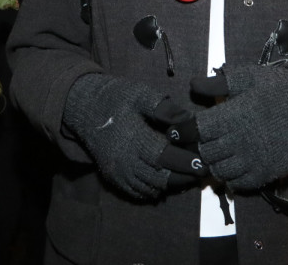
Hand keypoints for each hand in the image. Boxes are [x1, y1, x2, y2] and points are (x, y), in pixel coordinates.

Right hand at [64, 73, 205, 198]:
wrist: (83, 107)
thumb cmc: (115, 97)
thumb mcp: (140, 94)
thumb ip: (165, 108)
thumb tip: (190, 120)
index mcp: (134, 139)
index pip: (166, 158)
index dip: (187, 163)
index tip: (205, 163)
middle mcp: (126, 161)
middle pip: (162, 178)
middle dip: (184, 177)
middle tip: (203, 172)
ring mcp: (119, 172)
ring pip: (152, 188)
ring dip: (171, 184)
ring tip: (189, 175)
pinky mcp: (113, 177)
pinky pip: (138, 192)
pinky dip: (154, 189)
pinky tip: (166, 179)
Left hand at [191, 65, 287, 191]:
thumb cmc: (277, 90)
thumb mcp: (248, 78)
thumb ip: (219, 83)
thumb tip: (192, 85)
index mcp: (233, 116)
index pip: (196, 130)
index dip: (182, 132)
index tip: (176, 132)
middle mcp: (239, 141)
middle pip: (205, 152)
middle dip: (198, 147)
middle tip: (200, 142)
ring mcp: (252, 161)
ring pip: (218, 171)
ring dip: (213, 163)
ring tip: (215, 154)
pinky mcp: (264, 174)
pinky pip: (237, 184)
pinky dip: (230, 177)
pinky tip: (232, 165)